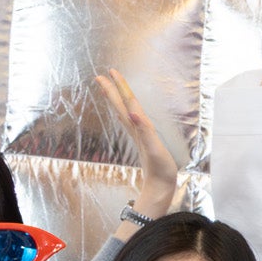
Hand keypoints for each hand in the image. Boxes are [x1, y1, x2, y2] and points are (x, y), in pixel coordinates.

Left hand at [96, 69, 182, 219]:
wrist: (159, 188)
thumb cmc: (160, 170)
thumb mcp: (154, 149)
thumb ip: (144, 130)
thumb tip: (132, 112)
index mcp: (138, 128)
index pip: (128, 102)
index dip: (120, 87)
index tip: (111, 72)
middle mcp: (135, 129)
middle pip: (120, 106)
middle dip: (111, 90)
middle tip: (101, 76)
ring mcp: (137, 136)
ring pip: (123, 112)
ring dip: (115, 100)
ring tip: (108, 89)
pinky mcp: (142, 141)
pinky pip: (130, 122)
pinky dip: (125, 112)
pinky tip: (125, 112)